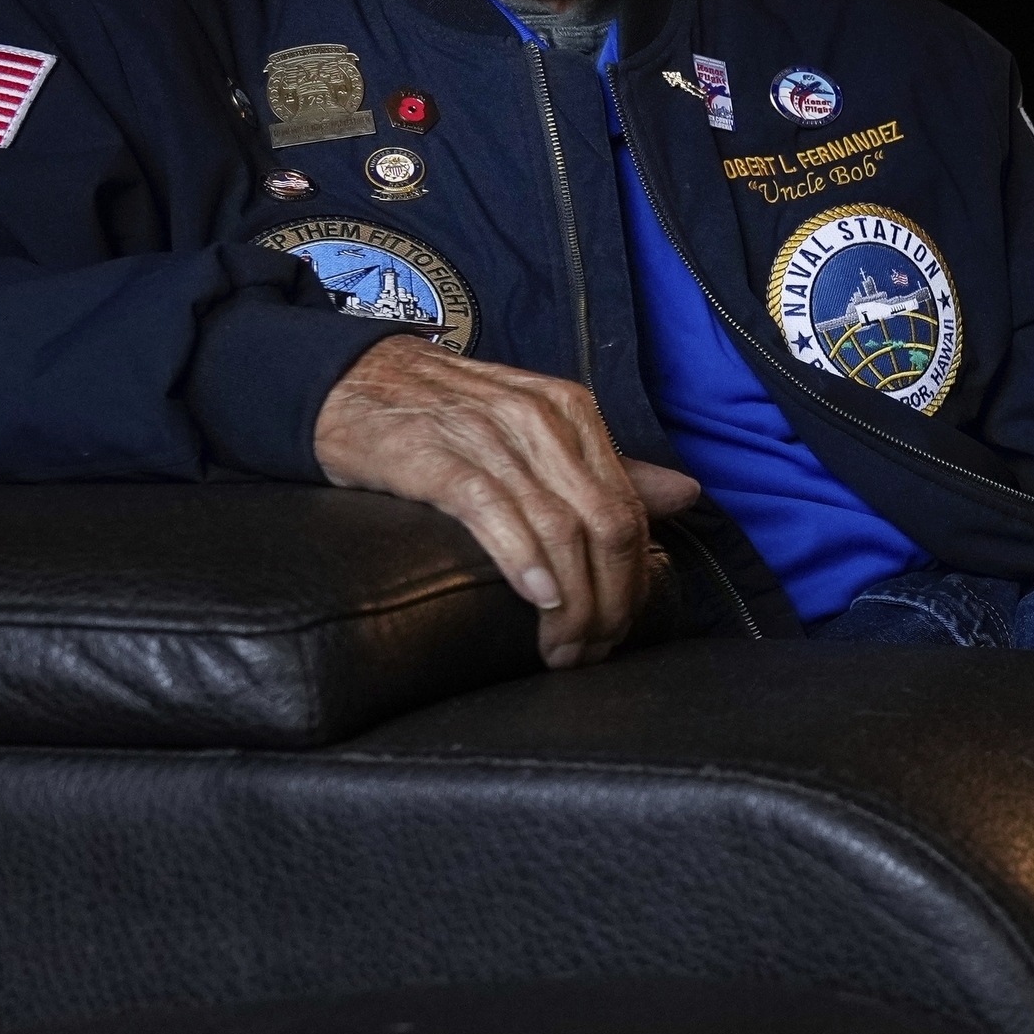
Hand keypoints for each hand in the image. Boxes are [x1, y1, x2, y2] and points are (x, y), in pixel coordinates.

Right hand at [313, 337, 698, 666]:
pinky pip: (495, 512)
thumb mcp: (533, 431)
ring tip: (561, 649)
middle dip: (609, 602)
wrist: (348, 382)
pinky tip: (537, 599)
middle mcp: (540, 420)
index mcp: (573, 412)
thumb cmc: (445, 416)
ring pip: (560, 529)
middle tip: (589, 652)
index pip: (628, 511)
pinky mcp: (435, 455)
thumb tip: (685, 496)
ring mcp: (489, 434)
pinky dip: (524, 561)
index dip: (631, 583)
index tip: (615, 630)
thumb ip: (607, 466)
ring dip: (571, 603)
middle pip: (606, 527)